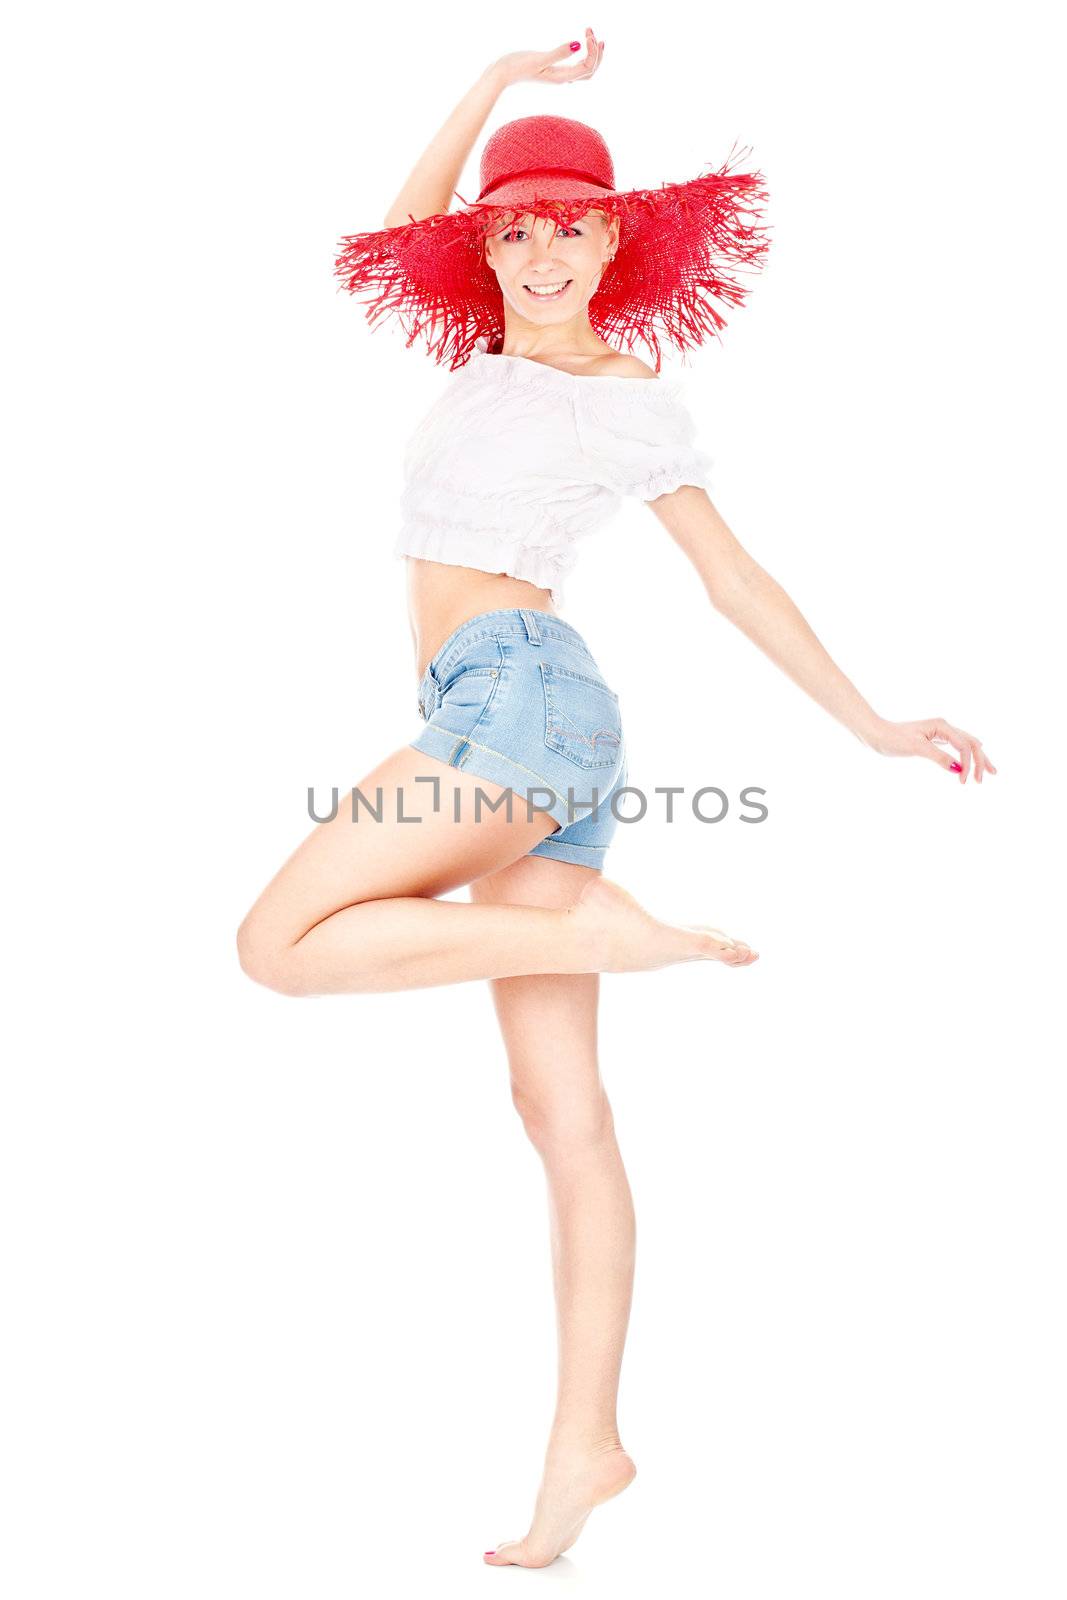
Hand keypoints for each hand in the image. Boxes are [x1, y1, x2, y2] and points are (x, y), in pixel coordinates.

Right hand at [490, 27, 603, 89]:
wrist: (502, 74)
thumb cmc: (517, 66)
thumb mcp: (539, 58)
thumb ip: (558, 52)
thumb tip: (577, 45)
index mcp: (561, 78)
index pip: (587, 67)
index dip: (592, 50)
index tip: (587, 33)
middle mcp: (562, 79)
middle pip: (589, 72)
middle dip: (596, 54)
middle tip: (593, 33)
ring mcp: (558, 76)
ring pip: (584, 70)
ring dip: (592, 55)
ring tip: (593, 37)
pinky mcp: (552, 71)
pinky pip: (575, 68)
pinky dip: (583, 57)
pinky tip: (582, 47)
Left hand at [865, 716, 997, 783]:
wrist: (876, 734)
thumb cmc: (893, 738)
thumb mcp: (916, 748)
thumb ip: (938, 757)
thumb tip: (958, 769)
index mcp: (942, 726)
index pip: (964, 745)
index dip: (969, 764)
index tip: (964, 781)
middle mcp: (944, 727)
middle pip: (971, 743)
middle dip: (981, 761)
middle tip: (985, 779)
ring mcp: (940, 733)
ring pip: (966, 745)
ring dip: (978, 758)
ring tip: (989, 772)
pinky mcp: (934, 740)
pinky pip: (957, 747)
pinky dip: (966, 756)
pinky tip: (970, 763)